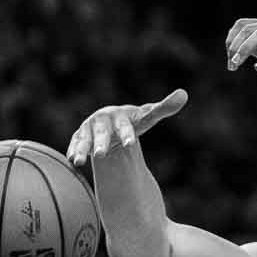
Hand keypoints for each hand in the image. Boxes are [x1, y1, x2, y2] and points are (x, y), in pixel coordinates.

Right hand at [67, 89, 188, 166]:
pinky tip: (72, 161)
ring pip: (84, 139)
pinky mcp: (79, 137)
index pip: (126, 126)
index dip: (127, 134)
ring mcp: (89, 129)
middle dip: (100, 143)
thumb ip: (164, 108)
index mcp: (121, 116)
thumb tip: (184, 94)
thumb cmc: (132, 121)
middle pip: (102, 134)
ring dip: (81, 149)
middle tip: (100, 156)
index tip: (130, 144)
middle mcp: (103, 121)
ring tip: (78, 162)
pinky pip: (74, 144)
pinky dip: (72, 151)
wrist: (110, 122)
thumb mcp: (147, 117)